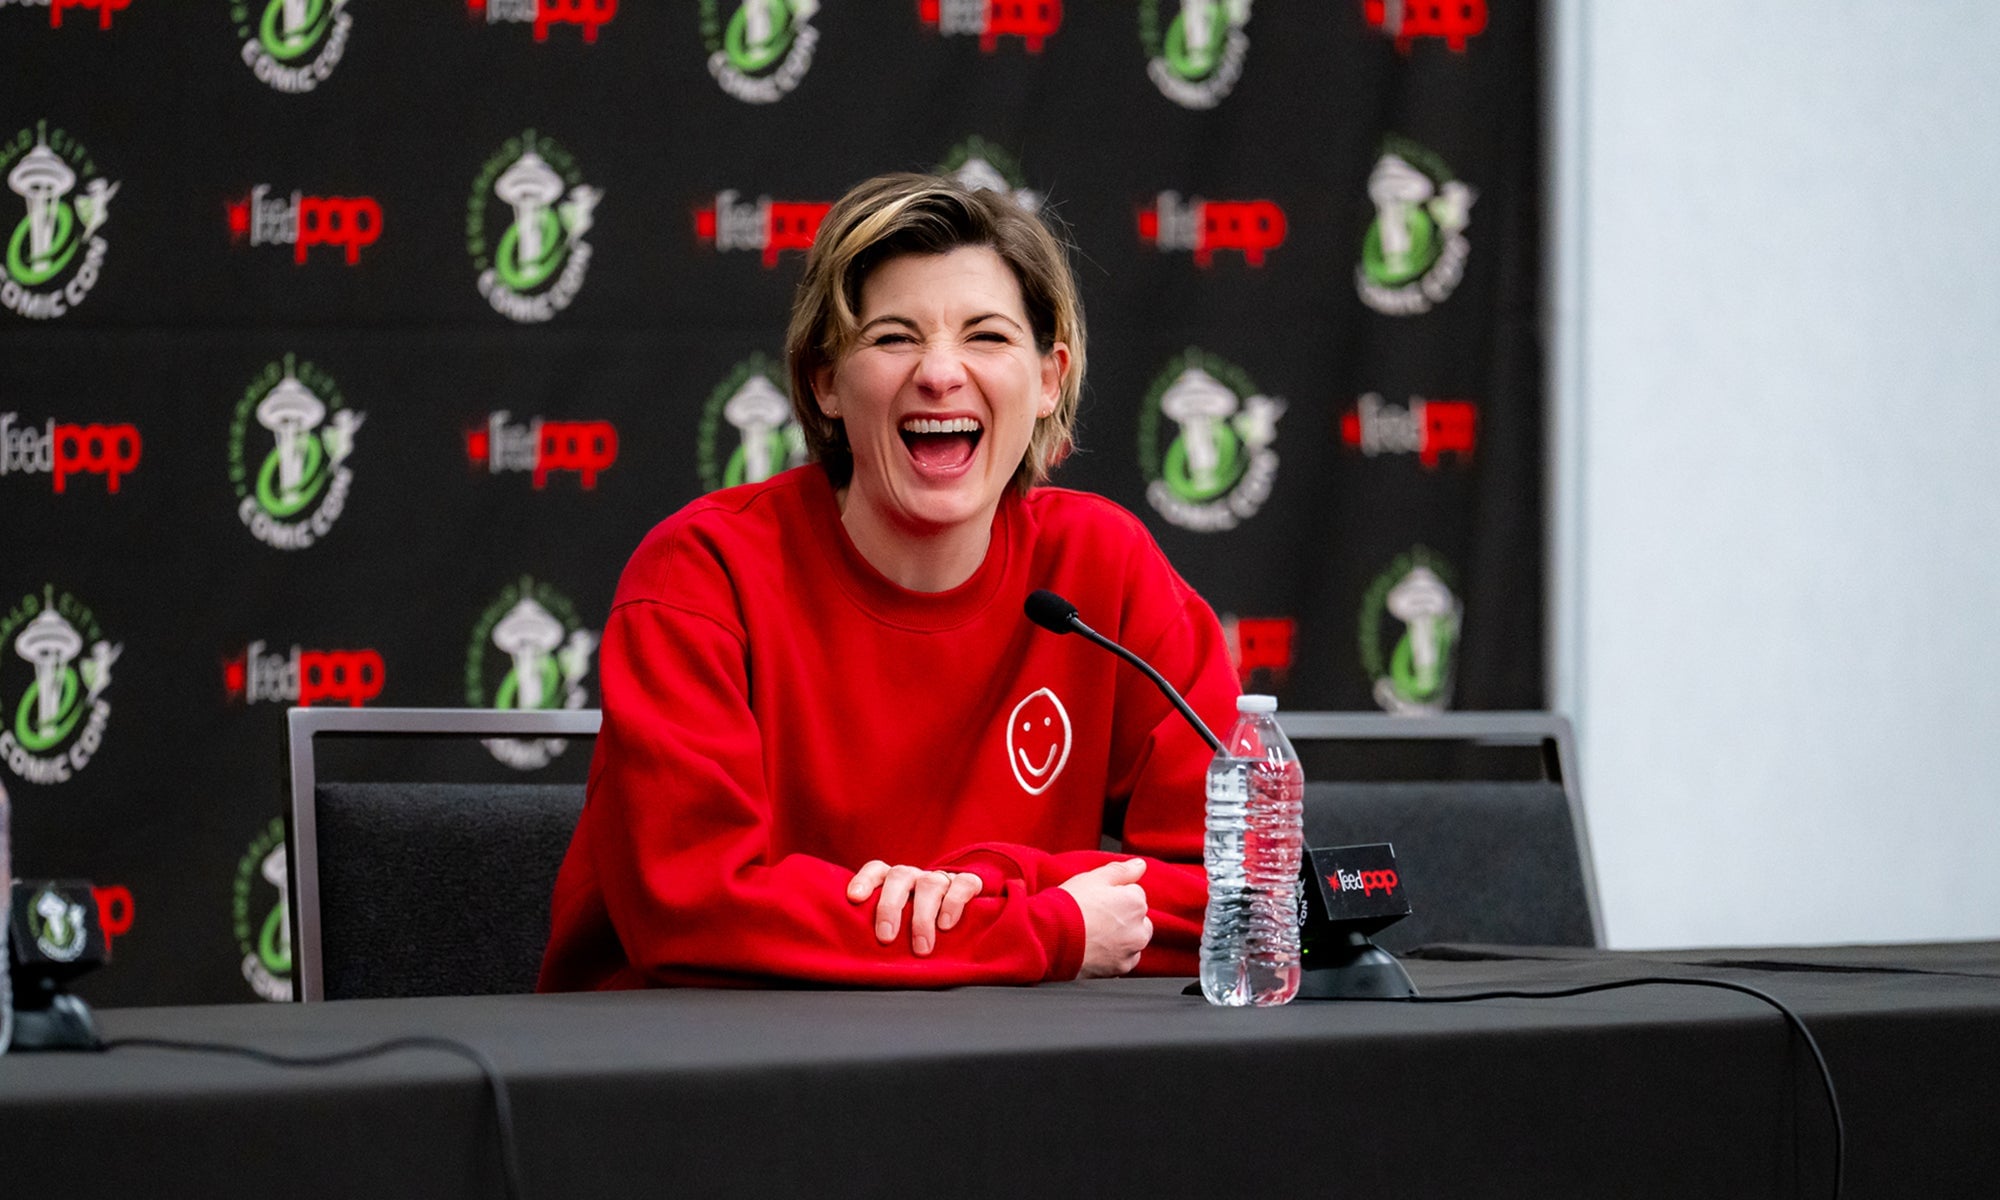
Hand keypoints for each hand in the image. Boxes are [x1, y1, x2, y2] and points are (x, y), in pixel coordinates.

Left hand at [846, 861, 983, 955]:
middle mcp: (915, 876)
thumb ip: (884, 930)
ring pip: (929, 884)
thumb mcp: (899, 925)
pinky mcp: (968, 883)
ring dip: (922, 917)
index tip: (854, 898)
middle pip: (899, 877)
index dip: (864, 880)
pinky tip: (947, 925)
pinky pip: (963, 884)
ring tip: (922, 947)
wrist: (963, 910)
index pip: (876, 870)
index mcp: (894, 881)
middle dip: (890, 906)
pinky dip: (954, 903)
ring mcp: (941, 878)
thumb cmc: (920, 922)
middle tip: (886, 938)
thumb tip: (862, 959)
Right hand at [1057, 858, 1152, 977]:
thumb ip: (1121, 870)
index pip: (1135, 893)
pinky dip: (1114, 955)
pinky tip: (1096, 948)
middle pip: (1138, 918)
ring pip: (1133, 940)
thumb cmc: (1069, 906)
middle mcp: (1140, 928)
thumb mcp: (1093, 878)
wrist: (1049, 938)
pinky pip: (1124, 959)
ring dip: (1122, 937)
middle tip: (1096, 916)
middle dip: (1123, 917)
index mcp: (1135, 902)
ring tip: (1094, 933)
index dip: (1114, 894)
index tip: (1097, 899)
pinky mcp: (1120, 969)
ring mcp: (1131, 951)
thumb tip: (1140, 865)